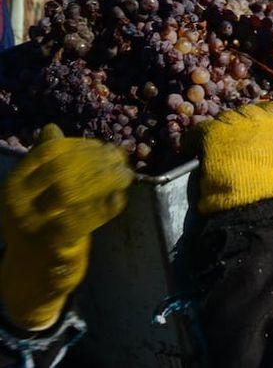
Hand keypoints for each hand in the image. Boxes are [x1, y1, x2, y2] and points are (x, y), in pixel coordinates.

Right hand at [0, 125, 130, 329]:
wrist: (32, 275)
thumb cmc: (42, 226)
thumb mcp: (38, 193)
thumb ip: (46, 163)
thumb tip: (51, 128)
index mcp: (15, 185)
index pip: (50, 153)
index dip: (82, 146)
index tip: (106, 147)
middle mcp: (17, 203)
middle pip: (63, 169)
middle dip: (97, 160)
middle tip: (121, 158)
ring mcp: (32, 225)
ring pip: (74, 192)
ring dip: (105, 180)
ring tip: (126, 175)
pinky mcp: (52, 245)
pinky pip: (85, 219)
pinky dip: (106, 206)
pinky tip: (120, 199)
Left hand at [187, 102, 272, 214]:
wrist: (262, 203)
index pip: (270, 110)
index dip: (261, 123)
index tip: (257, 135)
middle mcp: (258, 116)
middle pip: (244, 113)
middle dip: (240, 126)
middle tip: (236, 145)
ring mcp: (235, 123)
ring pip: (222, 120)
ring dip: (220, 133)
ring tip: (216, 151)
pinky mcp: (212, 134)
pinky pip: (198, 132)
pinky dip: (194, 141)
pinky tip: (193, 151)